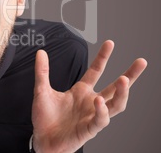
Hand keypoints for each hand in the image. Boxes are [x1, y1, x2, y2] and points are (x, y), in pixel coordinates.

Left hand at [31, 40, 146, 152]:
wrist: (42, 139)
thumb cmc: (45, 117)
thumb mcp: (41, 90)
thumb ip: (42, 72)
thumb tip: (41, 52)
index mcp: (81, 91)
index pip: (96, 71)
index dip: (103, 57)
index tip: (110, 43)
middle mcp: (90, 101)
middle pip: (116, 87)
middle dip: (130, 75)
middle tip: (141, 62)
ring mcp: (92, 115)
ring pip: (116, 104)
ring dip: (122, 93)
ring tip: (124, 80)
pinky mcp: (89, 129)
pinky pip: (101, 120)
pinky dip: (101, 111)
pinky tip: (99, 101)